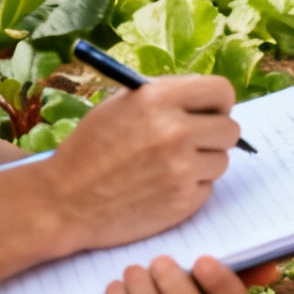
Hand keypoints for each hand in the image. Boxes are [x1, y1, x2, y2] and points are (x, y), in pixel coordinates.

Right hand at [40, 74, 240, 253]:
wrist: (63, 202)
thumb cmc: (90, 149)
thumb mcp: (121, 105)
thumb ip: (166, 96)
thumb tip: (207, 97)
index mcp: (159, 98)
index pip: (222, 91)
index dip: (218, 102)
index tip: (210, 111)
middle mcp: (175, 131)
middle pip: (231, 129)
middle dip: (214, 135)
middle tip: (192, 142)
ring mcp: (181, 169)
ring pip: (221, 160)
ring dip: (202, 163)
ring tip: (167, 167)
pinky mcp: (183, 201)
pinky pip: (207, 187)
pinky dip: (190, 188)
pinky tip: (160, 187)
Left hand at [84, 255, 281, 293]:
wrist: (103, 249)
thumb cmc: (153, 237)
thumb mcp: (186, 233)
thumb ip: (224, 241)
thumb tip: (270, 267)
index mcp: (209, 288)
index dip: (221, 285)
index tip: (202, 261)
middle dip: (176, 289)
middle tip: (160, 261)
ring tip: (132, 269)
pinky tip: (114, 286)